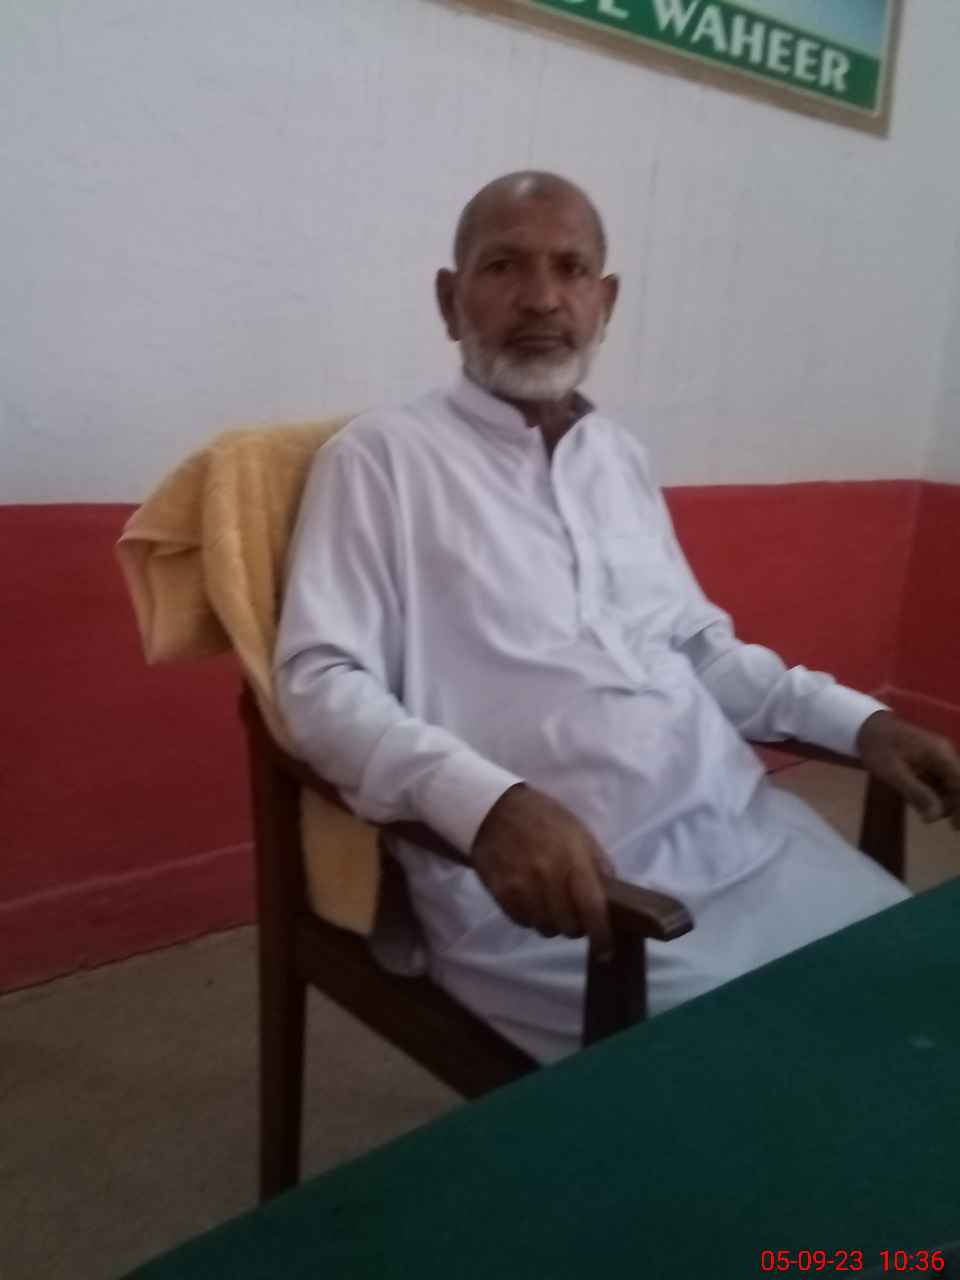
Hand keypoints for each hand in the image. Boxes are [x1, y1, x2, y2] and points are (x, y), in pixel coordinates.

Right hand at [471, 783, 614, 957]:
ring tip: (549, 904)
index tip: (606, 951)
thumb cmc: (544, 819)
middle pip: (568, 927)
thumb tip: (611, 895)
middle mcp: (548, 877)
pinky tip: (530, 900)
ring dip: (551, 923)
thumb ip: (597, 863)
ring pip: (544, 928)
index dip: (602, 935)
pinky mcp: (500, 893)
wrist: (494, 809)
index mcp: (573, 860)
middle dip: (575, 926)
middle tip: (573, 914)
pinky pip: (522, 921)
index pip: (592, 908)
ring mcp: (521, 887)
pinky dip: (530, 917)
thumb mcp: (579, 831)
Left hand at [857, 711, 959, 827]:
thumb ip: (916, 793)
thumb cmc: (878, 747)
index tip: (954, 826)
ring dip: (940, 801)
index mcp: (941, 755)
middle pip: (958, 786)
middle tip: (928, 817)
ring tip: (921, 809)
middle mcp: (945, 756)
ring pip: (949, 786)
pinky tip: (918, 800)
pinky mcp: (929, 762)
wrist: (866, 726)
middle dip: (950, 805)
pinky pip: (938, 782)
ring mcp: (938, 758)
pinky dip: (932, 794)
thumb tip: (935, 816)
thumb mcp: (893, 772)